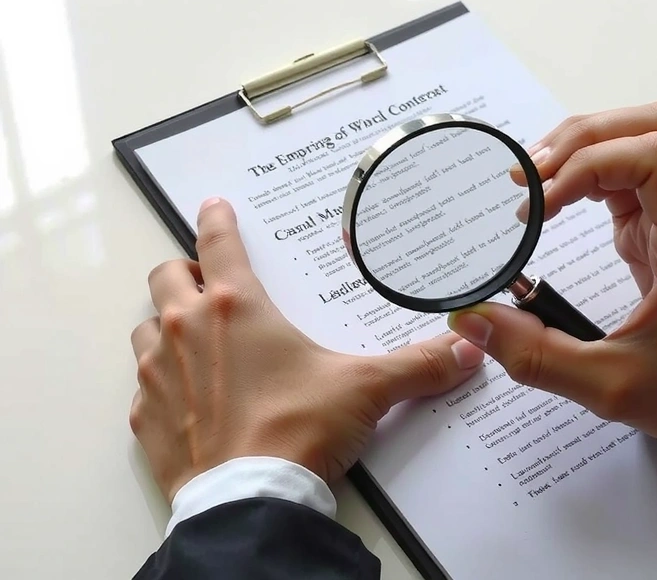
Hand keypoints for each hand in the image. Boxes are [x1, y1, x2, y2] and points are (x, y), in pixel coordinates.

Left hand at [130, 198, 482, 501]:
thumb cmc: (296, 431)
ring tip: (192, 339)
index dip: (216, 219)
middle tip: (205, 281)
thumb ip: (417, 365)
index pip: (218, 243)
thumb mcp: (366, 389)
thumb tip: (463, 351)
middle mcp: (186, 330)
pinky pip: (143, 386)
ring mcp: (159, 375)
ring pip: (145, 328)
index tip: (214, 206)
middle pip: (166, 276)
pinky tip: (187, 397)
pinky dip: (161, 382)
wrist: (249, 501)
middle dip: (183, 271)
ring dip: (165, 325)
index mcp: (236, 308)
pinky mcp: (146, 419)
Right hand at [448, 102, 656, 453]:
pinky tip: (564, 201)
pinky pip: (643, 173)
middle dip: (585, 137)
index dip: (587, 165)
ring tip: (540, 181)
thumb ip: (538, 357)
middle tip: (530, 176)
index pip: (653, 156)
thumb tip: (475, 321)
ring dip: (592, 146)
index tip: (542, 205)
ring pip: (651, 138)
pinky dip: (599, 173)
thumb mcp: (612, 389)